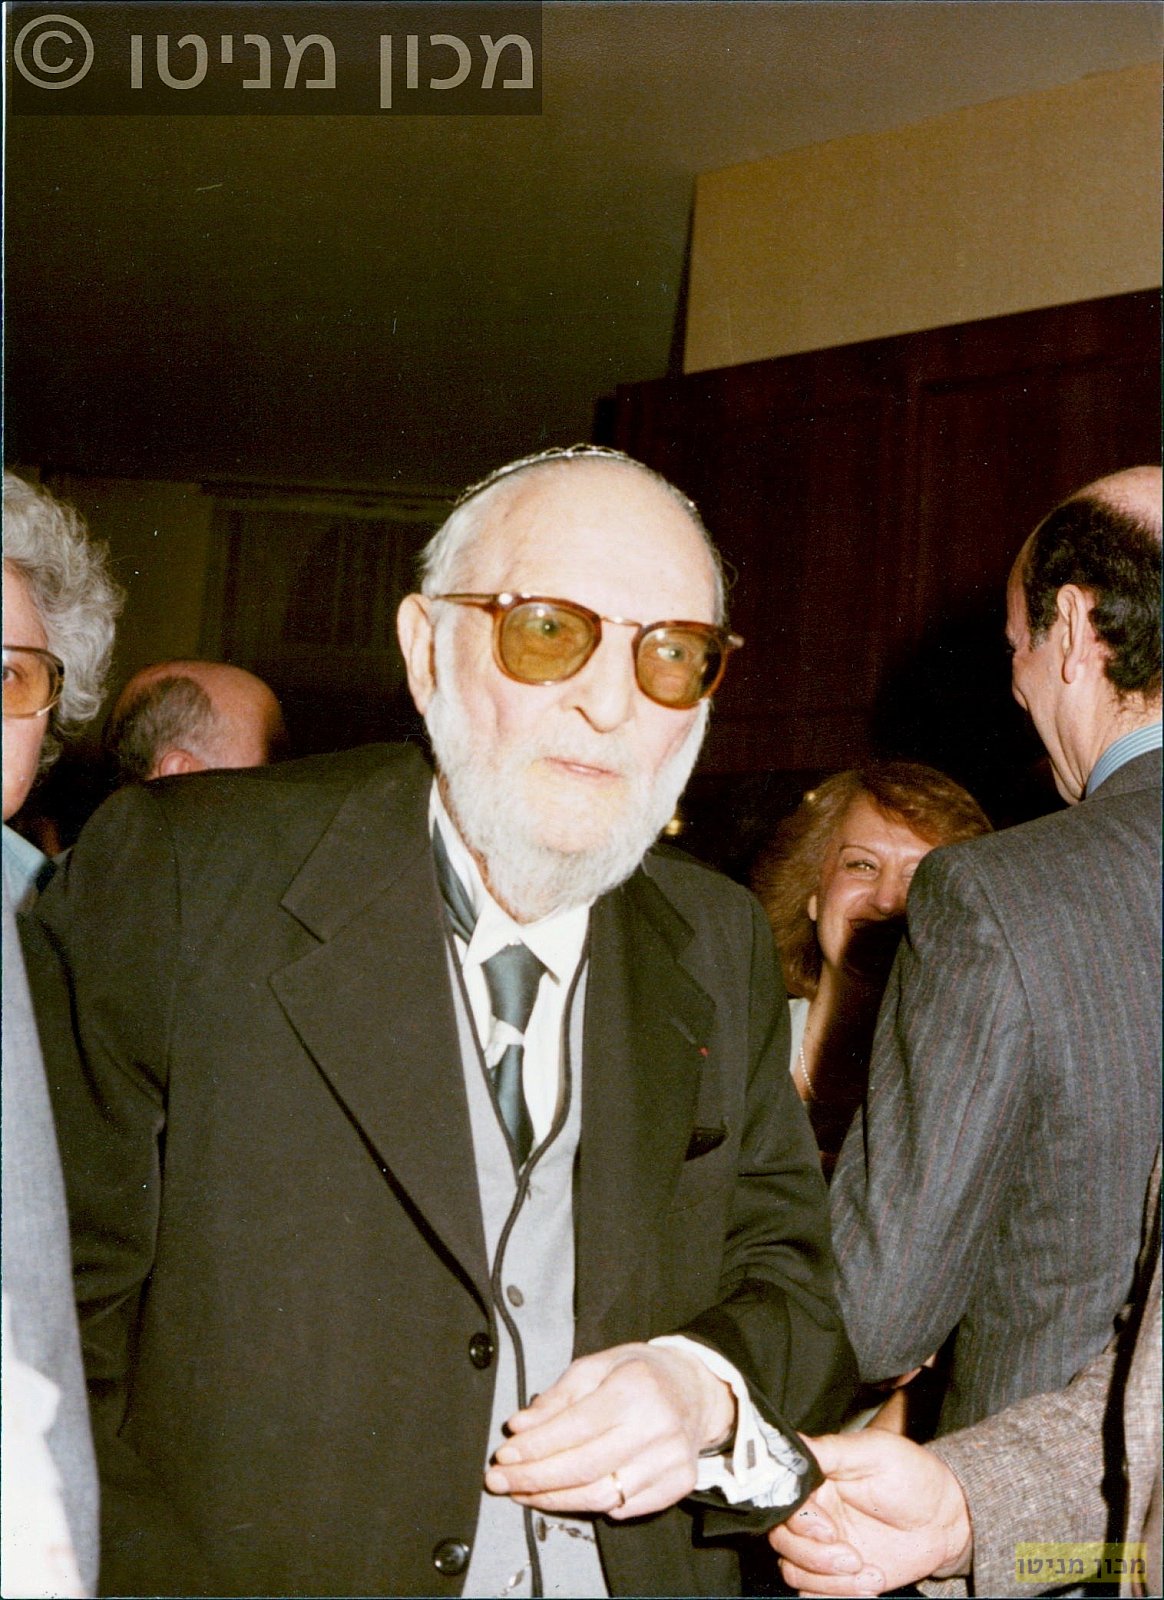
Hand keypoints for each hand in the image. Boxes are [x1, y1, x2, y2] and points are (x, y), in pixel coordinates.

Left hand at [482, 1342, 734, 1518]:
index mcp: (635, 1389)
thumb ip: (557, 1398)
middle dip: (533, 1478)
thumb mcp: (596, 1367)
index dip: (534, 1447)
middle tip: (498, 1482)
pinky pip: (624, 1507)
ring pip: (600, 1495)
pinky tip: (565, 1496)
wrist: (695, 1390)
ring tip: (522, 1493)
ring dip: (553, 1500)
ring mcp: (671, 1460)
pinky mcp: (679, 1484)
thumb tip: (519, 1427)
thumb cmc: (639, 1374)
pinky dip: (589, 1506)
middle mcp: (657, 1427)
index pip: (574, 1428)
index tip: (503, 1456)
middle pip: (583, 1468)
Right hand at [768, 1431, 971, 1595]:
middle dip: (816, 1557)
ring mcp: (825, 1547)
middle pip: (783, 1541)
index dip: (801, 1522)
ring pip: (796, 1572)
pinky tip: (870, 1584)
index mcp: (816, 1481)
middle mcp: (815, 1514)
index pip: (783, 1503)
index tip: (830, 1529)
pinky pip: (816, 1594)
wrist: (946, 1518)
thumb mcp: (876, 1452)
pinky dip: (839, 1596)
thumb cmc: (914, 1476)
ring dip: (831, 1582)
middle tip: (853, 1556)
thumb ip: (830, 1450)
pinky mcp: (839, 1575)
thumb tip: (792, 1444)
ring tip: (870, 1573)